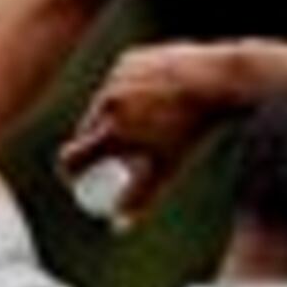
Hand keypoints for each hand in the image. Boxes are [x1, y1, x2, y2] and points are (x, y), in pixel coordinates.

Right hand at [56, 40, 255, 224]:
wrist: (216, 82)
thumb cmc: (193, 131)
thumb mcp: (168, 168)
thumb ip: (141, 199)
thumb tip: (117, 228)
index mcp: (112, 129)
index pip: (72, 156)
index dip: (70, 172)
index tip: (80, 178)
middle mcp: (108, 100)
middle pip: (86, 130)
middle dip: (91, 146)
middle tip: (108, 157)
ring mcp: (117, 76)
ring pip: (101, 103)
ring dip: (107, 117)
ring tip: (125, 128)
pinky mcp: (129, 58)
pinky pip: (117, 81)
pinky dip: (123, 92)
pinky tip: (133, 99)